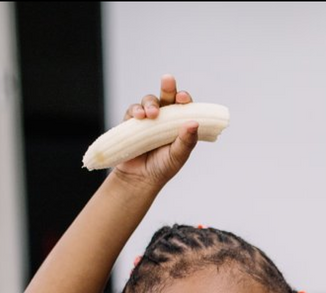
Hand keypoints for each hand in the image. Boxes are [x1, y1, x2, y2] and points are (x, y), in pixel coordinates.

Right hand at [113, 74, 199, 188]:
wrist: (139, 178)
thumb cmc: (162, 167)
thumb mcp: (178, 156)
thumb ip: (187, 141)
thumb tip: (194, 123)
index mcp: (179, 123)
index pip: (184, 106)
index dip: (184, 99)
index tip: (183, 98)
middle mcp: (164, 118)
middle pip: (167, 96)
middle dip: (168, 87)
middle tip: (168, 81)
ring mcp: (148, 119)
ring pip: (149, 101)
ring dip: (150, 103)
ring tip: (151, 114)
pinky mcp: (132, 122)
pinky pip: (133, 110)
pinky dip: (135, 110)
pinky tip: (139, 116)